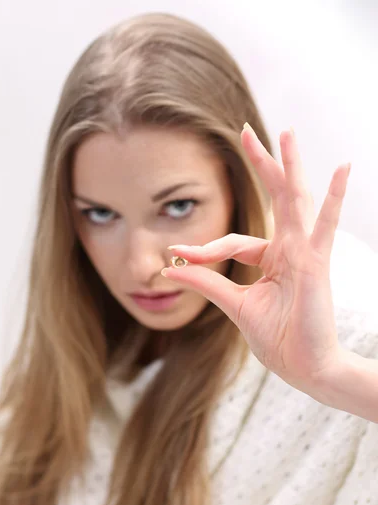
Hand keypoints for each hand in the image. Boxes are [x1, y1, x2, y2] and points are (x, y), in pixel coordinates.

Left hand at [161, 124, 351, 391]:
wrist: (305, 368)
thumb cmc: (278, 338)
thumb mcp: (234, 305)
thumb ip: (206, 283)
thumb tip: (168, 268)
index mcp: (272, 259)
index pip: (234, 241)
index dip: (204, 248)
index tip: (177, 255)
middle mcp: (290, 249)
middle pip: (274, 199)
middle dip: (261, 165)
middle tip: (246, 131)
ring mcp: (305, 253)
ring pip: (296, 201)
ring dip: (290, 166)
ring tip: (286, 133)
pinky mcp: (316, 264)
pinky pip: (326, 226)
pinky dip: (334, 198)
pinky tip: (342, 169)